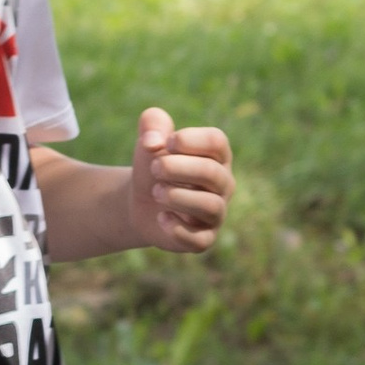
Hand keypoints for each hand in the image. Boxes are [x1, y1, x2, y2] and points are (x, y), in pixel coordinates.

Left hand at [130, 107, 231, 254]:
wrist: (142, 202)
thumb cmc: (154, 166)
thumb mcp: (150, 140)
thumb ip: (152, 124)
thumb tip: (153, 142)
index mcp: (217, 156)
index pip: (217, 142)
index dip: (190, 140)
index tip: (165, 143)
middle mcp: (223, 184)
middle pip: (212, 173)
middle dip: (178, 168)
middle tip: (154, 167)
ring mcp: (216, 213)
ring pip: (211, 206)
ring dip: (179, 197)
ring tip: (156, 191)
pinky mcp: (203, 238)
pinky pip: (200, 239)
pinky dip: (179, 229)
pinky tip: (161, 218)